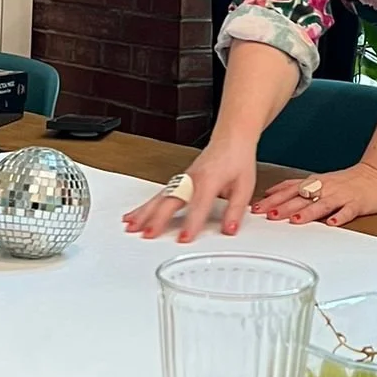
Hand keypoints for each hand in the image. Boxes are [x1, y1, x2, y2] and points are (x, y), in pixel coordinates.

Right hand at [123, 139, 258, 243]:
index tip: (184, 239)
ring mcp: (182, 179)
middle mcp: (191, 179)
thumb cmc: (237, 159)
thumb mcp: (245, 186)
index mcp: (209, 180)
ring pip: (159, 197)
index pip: (198, 205)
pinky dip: (144, 206)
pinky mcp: (177, 181)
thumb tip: (230, 229)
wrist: (231, 137)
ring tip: (131, 227)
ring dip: (144, 212)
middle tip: (147, 234)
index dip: (191, 223)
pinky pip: (158, 194)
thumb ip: (235, 210)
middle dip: (157, 218)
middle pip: (171, 200)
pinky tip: (134, 216)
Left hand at [254, 160, 376, 227]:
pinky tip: (332, 223)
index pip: (289, 190)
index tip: (257, 208)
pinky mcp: (358, 203)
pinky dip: (340, 216)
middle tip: (269, 215)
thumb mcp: (318, 180)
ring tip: (295, 220)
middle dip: (285, 206)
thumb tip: (271, 192)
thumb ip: (296, 187)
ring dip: (308, 212)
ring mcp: (342, 196)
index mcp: (315, 183)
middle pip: (302, 197)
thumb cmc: (347, 181)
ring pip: (322, 203)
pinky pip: (348, 211)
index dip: (273, 198)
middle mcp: (326, 188)